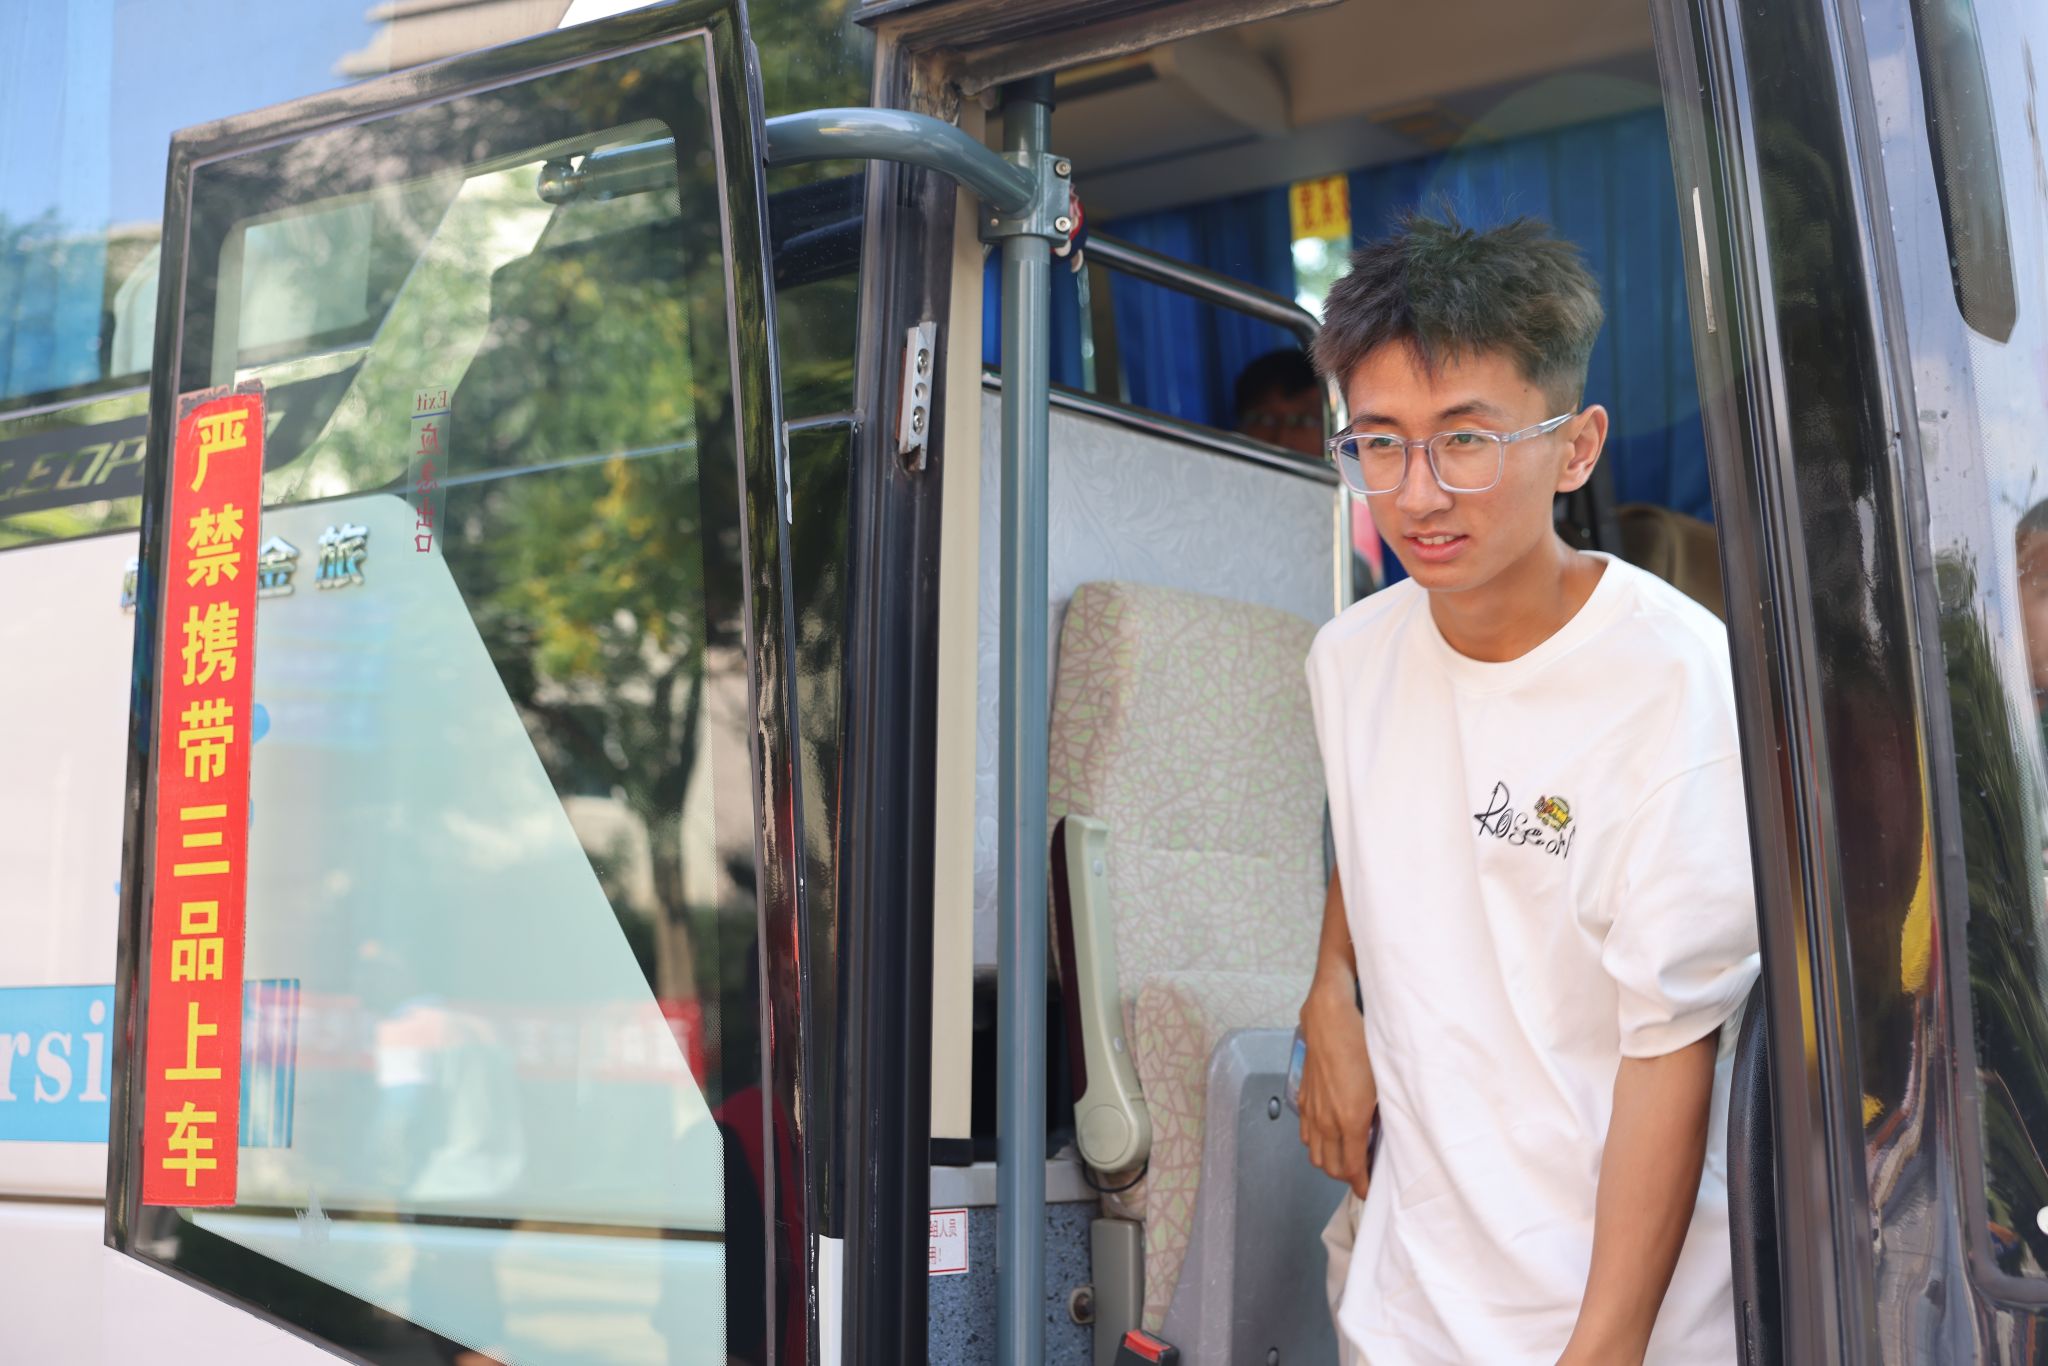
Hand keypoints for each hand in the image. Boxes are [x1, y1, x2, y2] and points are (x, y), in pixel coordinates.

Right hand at [1297, 973, 1376, 1197]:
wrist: (1331, 1017)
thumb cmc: (1362, 1044)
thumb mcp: (1384, 1082)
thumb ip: (1384, 1115)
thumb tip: (1386, 1134)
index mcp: (1349, 1120)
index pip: (1353, 1168)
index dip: (1362, 1185)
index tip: (1371, 1190)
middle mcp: (1326, 1120)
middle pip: (1331, 1167)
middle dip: (1347, 1177)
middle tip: (1362, 1175)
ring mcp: (1312, 1110)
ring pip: (1315, 1154)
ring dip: (1330, 1162)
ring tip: (1347, 1159)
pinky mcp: (1304, 1097)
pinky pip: (1306, 1134)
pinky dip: (1317, 1144)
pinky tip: (1329, 1136)